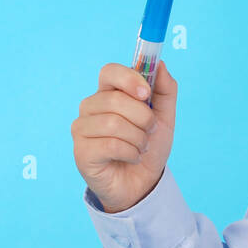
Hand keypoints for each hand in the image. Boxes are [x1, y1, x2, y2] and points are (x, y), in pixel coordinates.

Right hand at [72, 61, 177, 212]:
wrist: (144, 183)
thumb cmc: (149, 147)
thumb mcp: (165, 117)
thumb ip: (165, 90)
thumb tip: (160, 64)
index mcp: (109, 93)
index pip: (109, 71)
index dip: (129, 78)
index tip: (147, 94)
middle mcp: (90, 108)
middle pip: (115, 99)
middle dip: (143, 117)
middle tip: (150, 131)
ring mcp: (82, 129)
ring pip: (113, 123)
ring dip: (138, 138)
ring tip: (142, 147)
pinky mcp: (81, 152)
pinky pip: (110, 145)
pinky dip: (131, 153)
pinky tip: (132, 158)